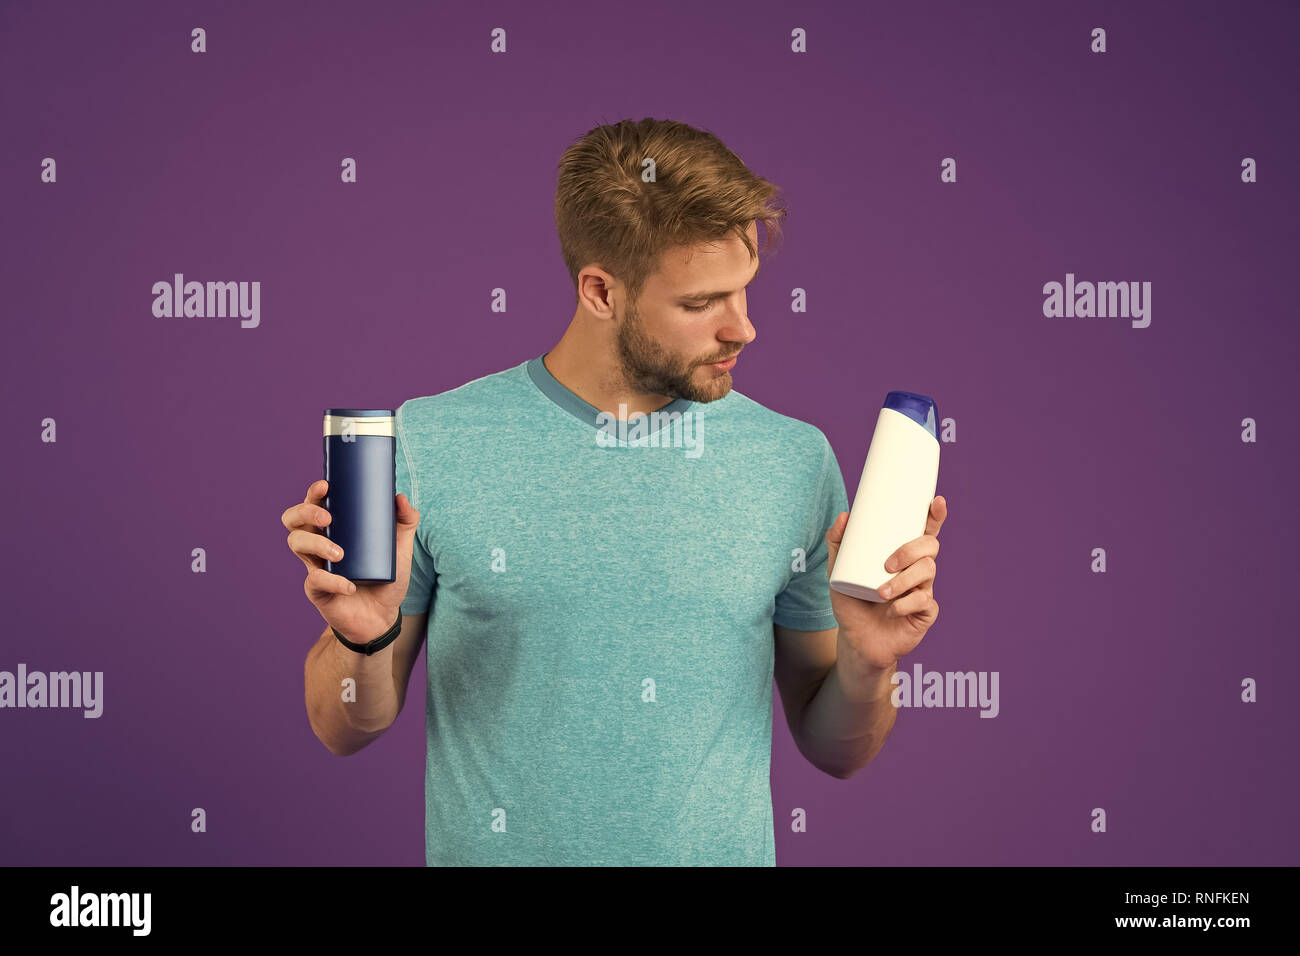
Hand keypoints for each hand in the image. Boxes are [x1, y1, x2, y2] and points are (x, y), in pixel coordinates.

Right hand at [281, 479, 420, 641]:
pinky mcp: (317, 591)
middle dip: (306, 512)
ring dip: (316, 543)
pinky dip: (332, 582)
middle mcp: (318, 544)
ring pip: (297, 544)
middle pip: (294, 521)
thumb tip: (401, 498)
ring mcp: (316, 567)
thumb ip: (405, 522)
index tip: (326, 486)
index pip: (313, 505)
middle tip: (328, 518)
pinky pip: (315, 581)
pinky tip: (349, 586)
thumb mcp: (400, 548)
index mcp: (334, 530)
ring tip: (340, 553)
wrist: (383, 616)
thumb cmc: (386, 577)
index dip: (313, 494)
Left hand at [825, 495, 946, 670]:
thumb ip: (837, 545)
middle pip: (930, 547)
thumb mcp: (838, 572)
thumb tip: (843, 516)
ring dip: (905, 580)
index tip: (937, 501)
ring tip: (882, 593)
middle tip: (888, 564)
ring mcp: (924, 591)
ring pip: (928, 572)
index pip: (925, 531)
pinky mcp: (925, 613)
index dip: (935, 516)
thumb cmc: (852, 603)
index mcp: (903, 556)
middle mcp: (917, 570)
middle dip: (911, 550)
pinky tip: (894, 610)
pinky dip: (907, 603)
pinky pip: (925, 602)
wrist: (856, 641)